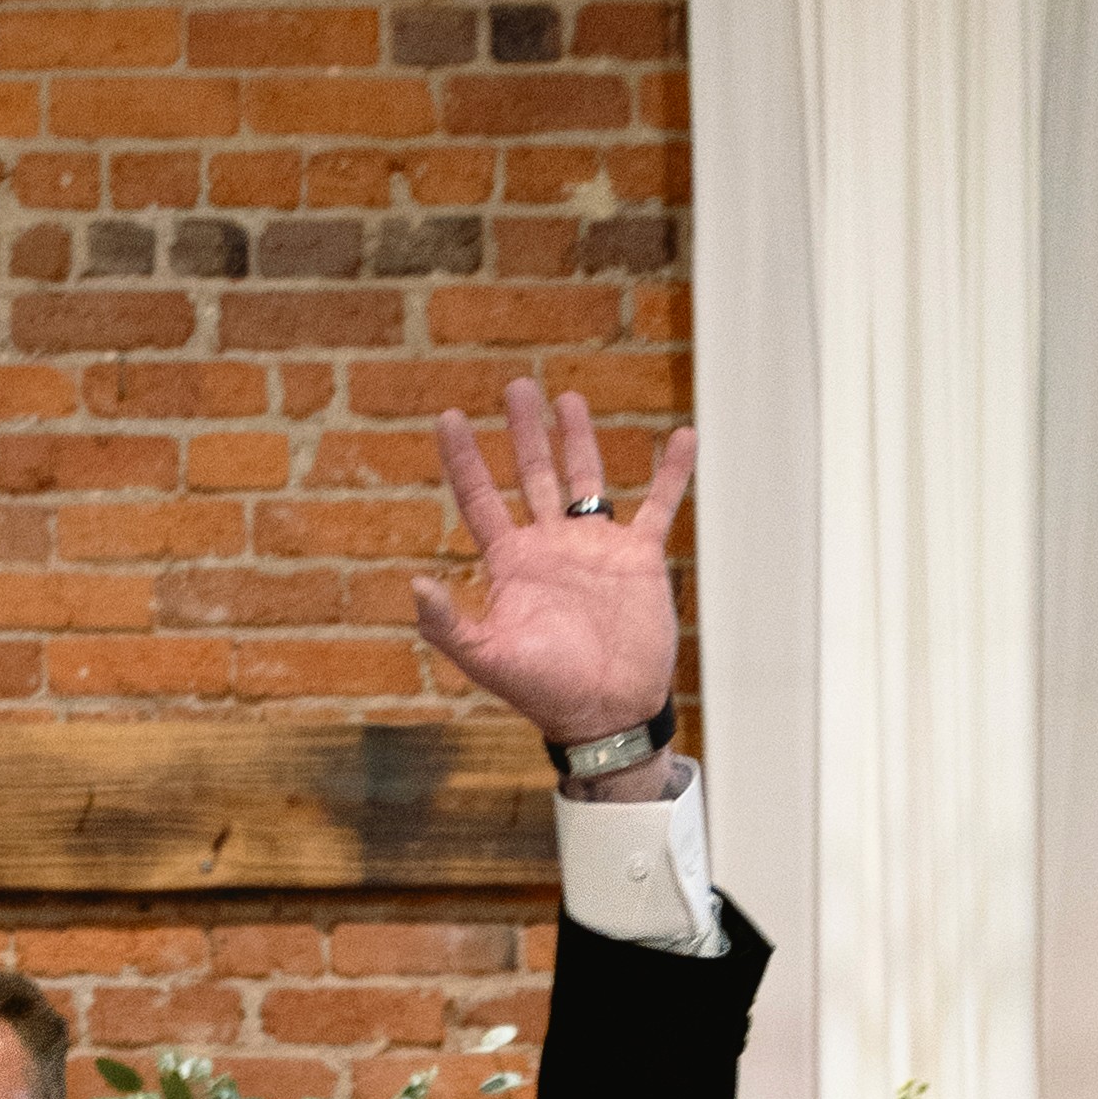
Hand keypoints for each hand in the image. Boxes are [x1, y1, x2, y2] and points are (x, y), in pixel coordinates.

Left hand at [410, 383, 697, 759]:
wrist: (606, 712)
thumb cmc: (545, 691)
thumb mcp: (488, 658)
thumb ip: (449, 625)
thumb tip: (415, 585)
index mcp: (512, 563)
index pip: (480, 498)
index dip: (464, 459)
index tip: (448, 418)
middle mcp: (550, 546)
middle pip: (532, 473)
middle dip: (524, 431)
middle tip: (517, 386)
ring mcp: (595, 547)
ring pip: (585, 478)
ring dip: (579, 438)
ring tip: (568, 399)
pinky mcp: (639, 558)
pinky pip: (659, 505)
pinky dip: (671, 472)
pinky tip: (682, 438)